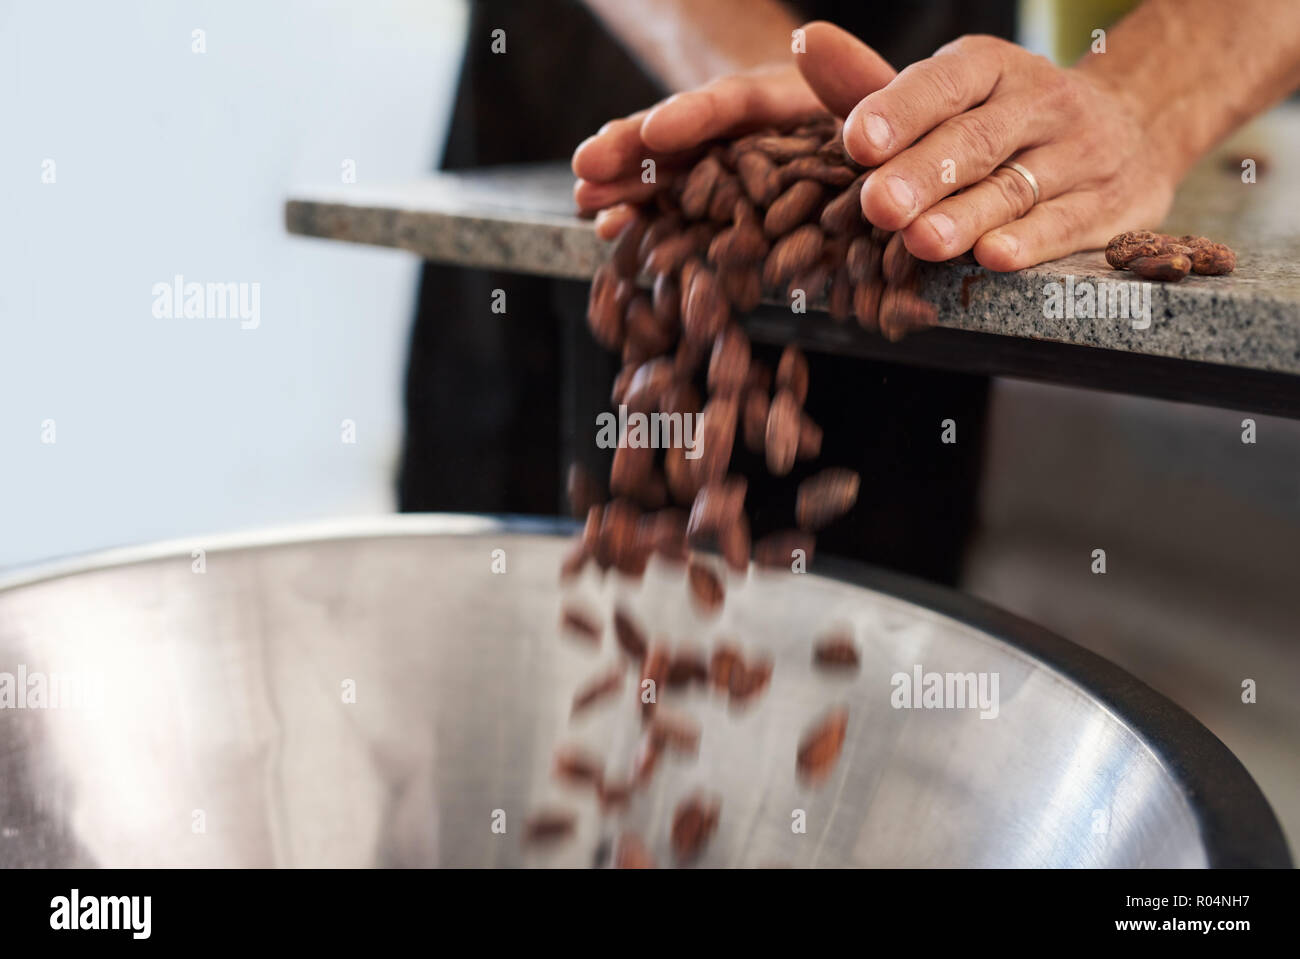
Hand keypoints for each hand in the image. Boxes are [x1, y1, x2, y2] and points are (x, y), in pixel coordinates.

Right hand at [572, 22, 894, 239]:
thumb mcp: (877, 102)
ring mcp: (726, 170)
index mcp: (777, 103)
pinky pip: (677, 214)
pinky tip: (607, 232)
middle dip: (630, 149)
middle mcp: (741, 132)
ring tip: (583, 198)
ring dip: (623, 187)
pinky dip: (642, 222)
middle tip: (586, 164)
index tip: (658, 132)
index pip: (730, 105)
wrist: (875, 146)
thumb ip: (860, 91)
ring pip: (665, 173)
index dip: (693, 116)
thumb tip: (835, 83)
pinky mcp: (723, 209)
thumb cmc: (879, 122)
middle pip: (680, 137)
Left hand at [838, 34, 1177, 269]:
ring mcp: (1081, 151)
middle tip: (878, 205)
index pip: (942, 86)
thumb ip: (870, 85)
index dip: (898, 113)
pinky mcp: (1110, 202)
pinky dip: (1030, 242)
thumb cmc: (1001, 119)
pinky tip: (993, 257)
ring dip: (966, 217)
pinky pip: (1066, 223)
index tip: (855, 142)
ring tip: (922, 240)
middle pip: (975, 140)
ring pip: (1015, 187)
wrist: (1131, 129)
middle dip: (923, 174)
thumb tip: (806, 44)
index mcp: (988, 68)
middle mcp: (1039, 102)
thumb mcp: (942, 97)